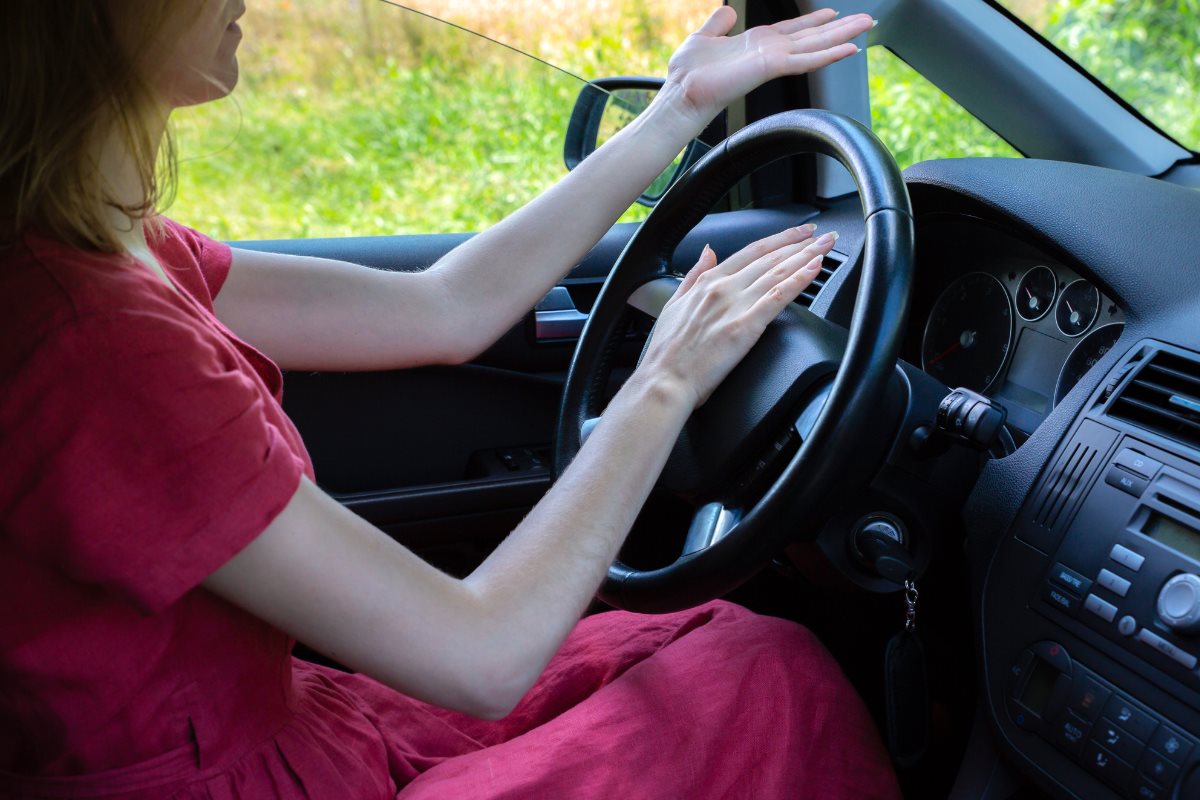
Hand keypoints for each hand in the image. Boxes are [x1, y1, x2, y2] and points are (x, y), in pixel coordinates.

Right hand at [635, 225, 836, 408]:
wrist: (665, 381)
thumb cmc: (667, 354)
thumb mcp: (674, 304)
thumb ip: (694, 275)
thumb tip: (707, 252)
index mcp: (707, 282)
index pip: (751, 251)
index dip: (779, 239)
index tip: (799, 232)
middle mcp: (723, 288)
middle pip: (770, 258)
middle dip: (801, 243)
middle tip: (825, 235)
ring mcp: (735, 306)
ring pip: (778, 273)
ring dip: (806, 257)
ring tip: (827, 247)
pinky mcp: (745, 327)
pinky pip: (778, 298)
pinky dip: (798, 281)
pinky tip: (814, 270)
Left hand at [662, 7, 873, 125]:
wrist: (682, 94)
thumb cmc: (689, 73)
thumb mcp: (704, 37)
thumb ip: (719, 23)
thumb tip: (728, 12)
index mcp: (757, 43)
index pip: (793, 29)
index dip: (814, 20)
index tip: (833, 12)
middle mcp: (769, 51)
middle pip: (813, 36)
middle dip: (840, 27)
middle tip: (867, 18)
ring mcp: (773, 60)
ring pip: (816, 45)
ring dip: (843, 35)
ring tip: (868, 25)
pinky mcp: (772, 68)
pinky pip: (806, 60)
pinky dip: (829, 54)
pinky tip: (848, 48)